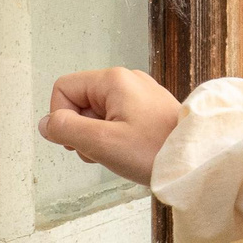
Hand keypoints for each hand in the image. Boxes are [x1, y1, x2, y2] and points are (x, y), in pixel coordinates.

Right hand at [39, 67, 184, 185]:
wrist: (196, 161)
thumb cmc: (154, 150)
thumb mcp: (101, 142)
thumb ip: (66, 130)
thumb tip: (46, 124)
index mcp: (113, 80)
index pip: (64, 88)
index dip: (61, 117)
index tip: (79, 140)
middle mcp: (126, 81)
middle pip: (80, 102)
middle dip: (82, 131)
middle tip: (101, 150)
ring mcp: (138, 95)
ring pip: (97, 115)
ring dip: (98, 138)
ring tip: (118, 153)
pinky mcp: (148, 111)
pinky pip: (116, 121)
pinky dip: (115, 139)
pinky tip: (129, 152)